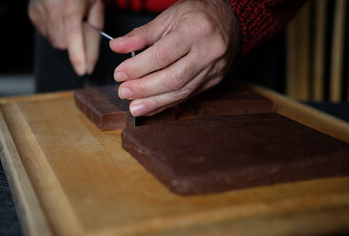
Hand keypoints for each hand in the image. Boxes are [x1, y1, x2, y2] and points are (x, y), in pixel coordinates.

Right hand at [28, 0, 104, 74]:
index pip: (74, 36)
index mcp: (71, 5)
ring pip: (56, 42)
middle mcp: (52, 8)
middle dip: (76, 44)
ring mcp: (40, 12)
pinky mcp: (33, 15)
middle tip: (82, 30)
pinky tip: (60, 20)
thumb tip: (90, 61)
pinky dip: (57, 32)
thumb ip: (94, 34)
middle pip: (64, 44)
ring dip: (66, 39)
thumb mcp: (96, 7)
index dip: (78, 55)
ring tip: (71, 21)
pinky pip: (47, 35)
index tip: (82, 70)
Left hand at [110, 0, 239, 116]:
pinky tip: (151, 107)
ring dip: (155, 102)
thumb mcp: (169, 16)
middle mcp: (208, 52)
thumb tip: (117, 47)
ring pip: (182, 91)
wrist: (231, 21)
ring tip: (134, 107)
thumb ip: (142, 34)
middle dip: (145, 89)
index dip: (138, 67)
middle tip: (124, 92)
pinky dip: (167, 103)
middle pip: (173, 78)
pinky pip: (188, 95)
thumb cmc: (198, 14)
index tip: (120, 74)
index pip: (162, 55)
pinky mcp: (213, 81)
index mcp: (196, 30)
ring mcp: (213, 69)